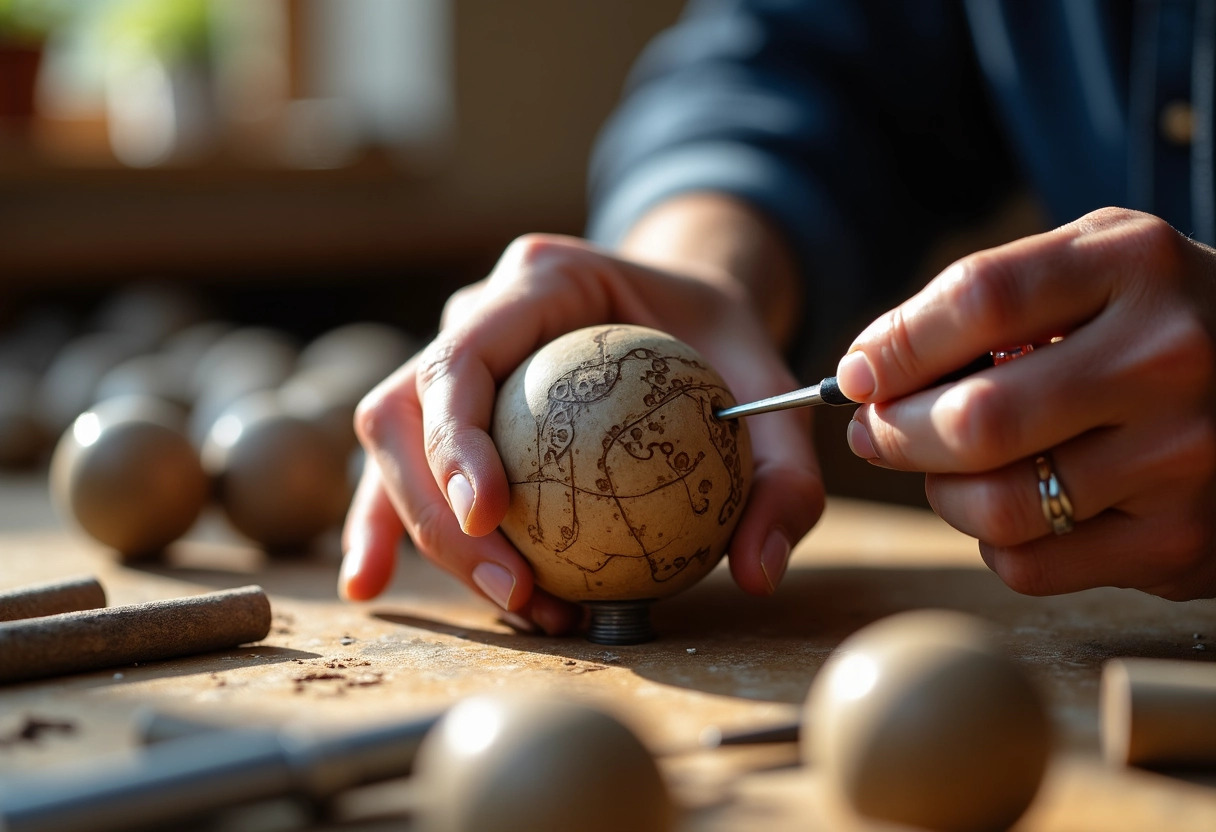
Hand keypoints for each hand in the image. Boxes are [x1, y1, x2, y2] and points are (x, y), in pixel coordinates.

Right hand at [340, 230, 824, 631]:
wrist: (687, 311)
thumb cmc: (719, 342)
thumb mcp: (770, 387)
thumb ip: (781, 474)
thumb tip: (757, 573)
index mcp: (542, 279)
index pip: (463, 355)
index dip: (456, 437)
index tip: (490, 516)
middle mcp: (478, 312)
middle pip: (405, 411)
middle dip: (438, 511)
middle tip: (516, 588)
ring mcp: (452, 357)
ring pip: (391, 445)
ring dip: (425, 533)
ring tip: (512, 604)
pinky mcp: (450, 408)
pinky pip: (398, 467)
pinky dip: (380, 524)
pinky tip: (368, 584)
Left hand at [837, 207, 1215, 599]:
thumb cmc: (1153, 325)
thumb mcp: (1094, 270)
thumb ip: (988, 301)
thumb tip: (865, 373)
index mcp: (1133, 265)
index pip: (978, 300)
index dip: (895, 345)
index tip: (854, 374)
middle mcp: (1168, 357)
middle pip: (975, 419)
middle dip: (894, 433)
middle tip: (873, 433)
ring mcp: (1184, 456)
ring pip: (995, 505)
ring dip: (941, 494)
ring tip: (947, 469)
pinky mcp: (1182, 540)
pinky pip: (1031, 564)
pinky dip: (996, 542)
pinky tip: (1020, 504)